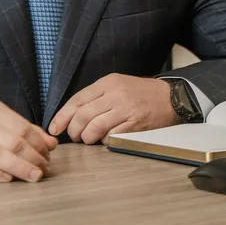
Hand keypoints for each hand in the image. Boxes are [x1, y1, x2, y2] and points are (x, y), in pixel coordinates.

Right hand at [0, 98, 57, 182]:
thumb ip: (24, 131)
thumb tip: (52, 144)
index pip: (22, 127)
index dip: (38, 144)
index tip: (48, 156)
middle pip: (13, 141)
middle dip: (32, 158)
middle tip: (43, 170)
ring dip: (19, 167)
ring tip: (33, 177)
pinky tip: (8, 179)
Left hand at [49, 73, 179, 143]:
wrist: (171, 96)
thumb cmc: (140, 92)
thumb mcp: (118, 84)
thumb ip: (97, 96)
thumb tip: (73, 115)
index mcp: (108, 83)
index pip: (78, 100)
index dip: (62, 115)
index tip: (54, 127)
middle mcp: (116, 94)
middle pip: (83, 116)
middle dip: (73, 130)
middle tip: (74, 136)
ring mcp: (126, 110)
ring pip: (95, 128)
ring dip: (87, 138)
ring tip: (88, 139)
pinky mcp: (136, 125)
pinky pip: (112, 137)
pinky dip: (104, 141)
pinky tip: (106, 139)